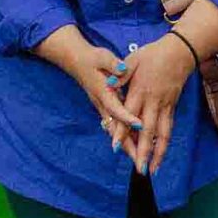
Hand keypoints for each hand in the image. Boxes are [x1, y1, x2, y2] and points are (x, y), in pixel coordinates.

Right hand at [37, 25, 142, 147]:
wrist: (77, 61)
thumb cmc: (92, 59)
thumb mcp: (102, 57)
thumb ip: (112, 64)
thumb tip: (122, 68)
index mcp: (103, 92)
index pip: (116, 108)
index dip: (127, 117)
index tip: (140, 125)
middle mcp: (102, 104)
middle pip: (114, 128)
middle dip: (126, 145)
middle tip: (139, 160)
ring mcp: (103, 108)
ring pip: (114, 131)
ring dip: (125, 145)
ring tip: (139, 159)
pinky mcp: (105, 109)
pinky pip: (115, 127)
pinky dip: (124, 137)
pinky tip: (135, 145)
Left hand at [112, 32, 195, 176]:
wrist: (179, 52)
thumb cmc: (153, 55)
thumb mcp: (133, 59)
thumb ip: (121, 75)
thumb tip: (109, 84)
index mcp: (140, 91)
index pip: (129, 114)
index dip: (121, 131)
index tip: (115, 146)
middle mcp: (153, 102)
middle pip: (147, 131)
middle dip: (143, 151)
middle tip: (139, 170)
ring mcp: (164, 106)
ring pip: (161, 134)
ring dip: (157, 153)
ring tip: (152, 170)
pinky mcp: (172, 107)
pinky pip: (168, 129)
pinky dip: (164, 144)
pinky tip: (160, 155)